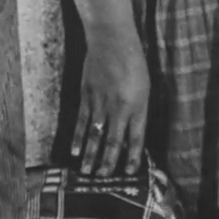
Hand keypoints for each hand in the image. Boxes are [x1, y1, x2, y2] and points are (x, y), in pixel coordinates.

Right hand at [73, 29, 149, 176]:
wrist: (112, 39)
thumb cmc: (133, 61)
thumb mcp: (144, 87)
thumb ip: (138, 110)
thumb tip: (130, 135)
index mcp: (138, 106)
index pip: (136, 138)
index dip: (132, 157)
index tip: (129, 172)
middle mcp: (119, 107)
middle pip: (114, 141)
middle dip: (109, 163)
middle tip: (103, 179)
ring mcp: (101, 102)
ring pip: (95, 135)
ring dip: (90, 156)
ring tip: (87, 173)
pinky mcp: (87, 95)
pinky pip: (81, 121)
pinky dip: (77, 137)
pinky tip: (74, 151)